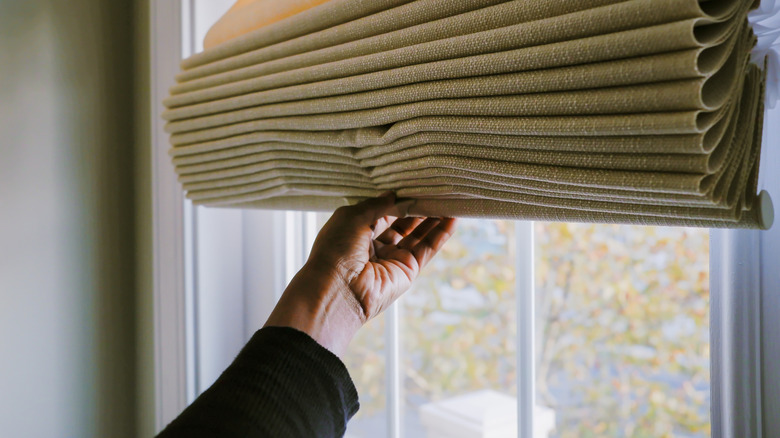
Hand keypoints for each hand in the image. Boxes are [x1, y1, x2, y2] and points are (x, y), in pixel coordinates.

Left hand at [264, 193, 456, 355]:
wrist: (338, 289)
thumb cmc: (335, 251)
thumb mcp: (352, 217)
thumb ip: (376, 205)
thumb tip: (393, 194)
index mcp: (356, 232)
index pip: (383, 212)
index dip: (398, 200)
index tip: (414, 185)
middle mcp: (374, 246)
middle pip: (403, 223)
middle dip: (418, 208)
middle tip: (435, 190)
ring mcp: (392, 259)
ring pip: (418, 235)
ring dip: (434, 219)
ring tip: (449, 200)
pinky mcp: (407, 271)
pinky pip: (426, 250)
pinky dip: (440, 235)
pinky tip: (452, 219)